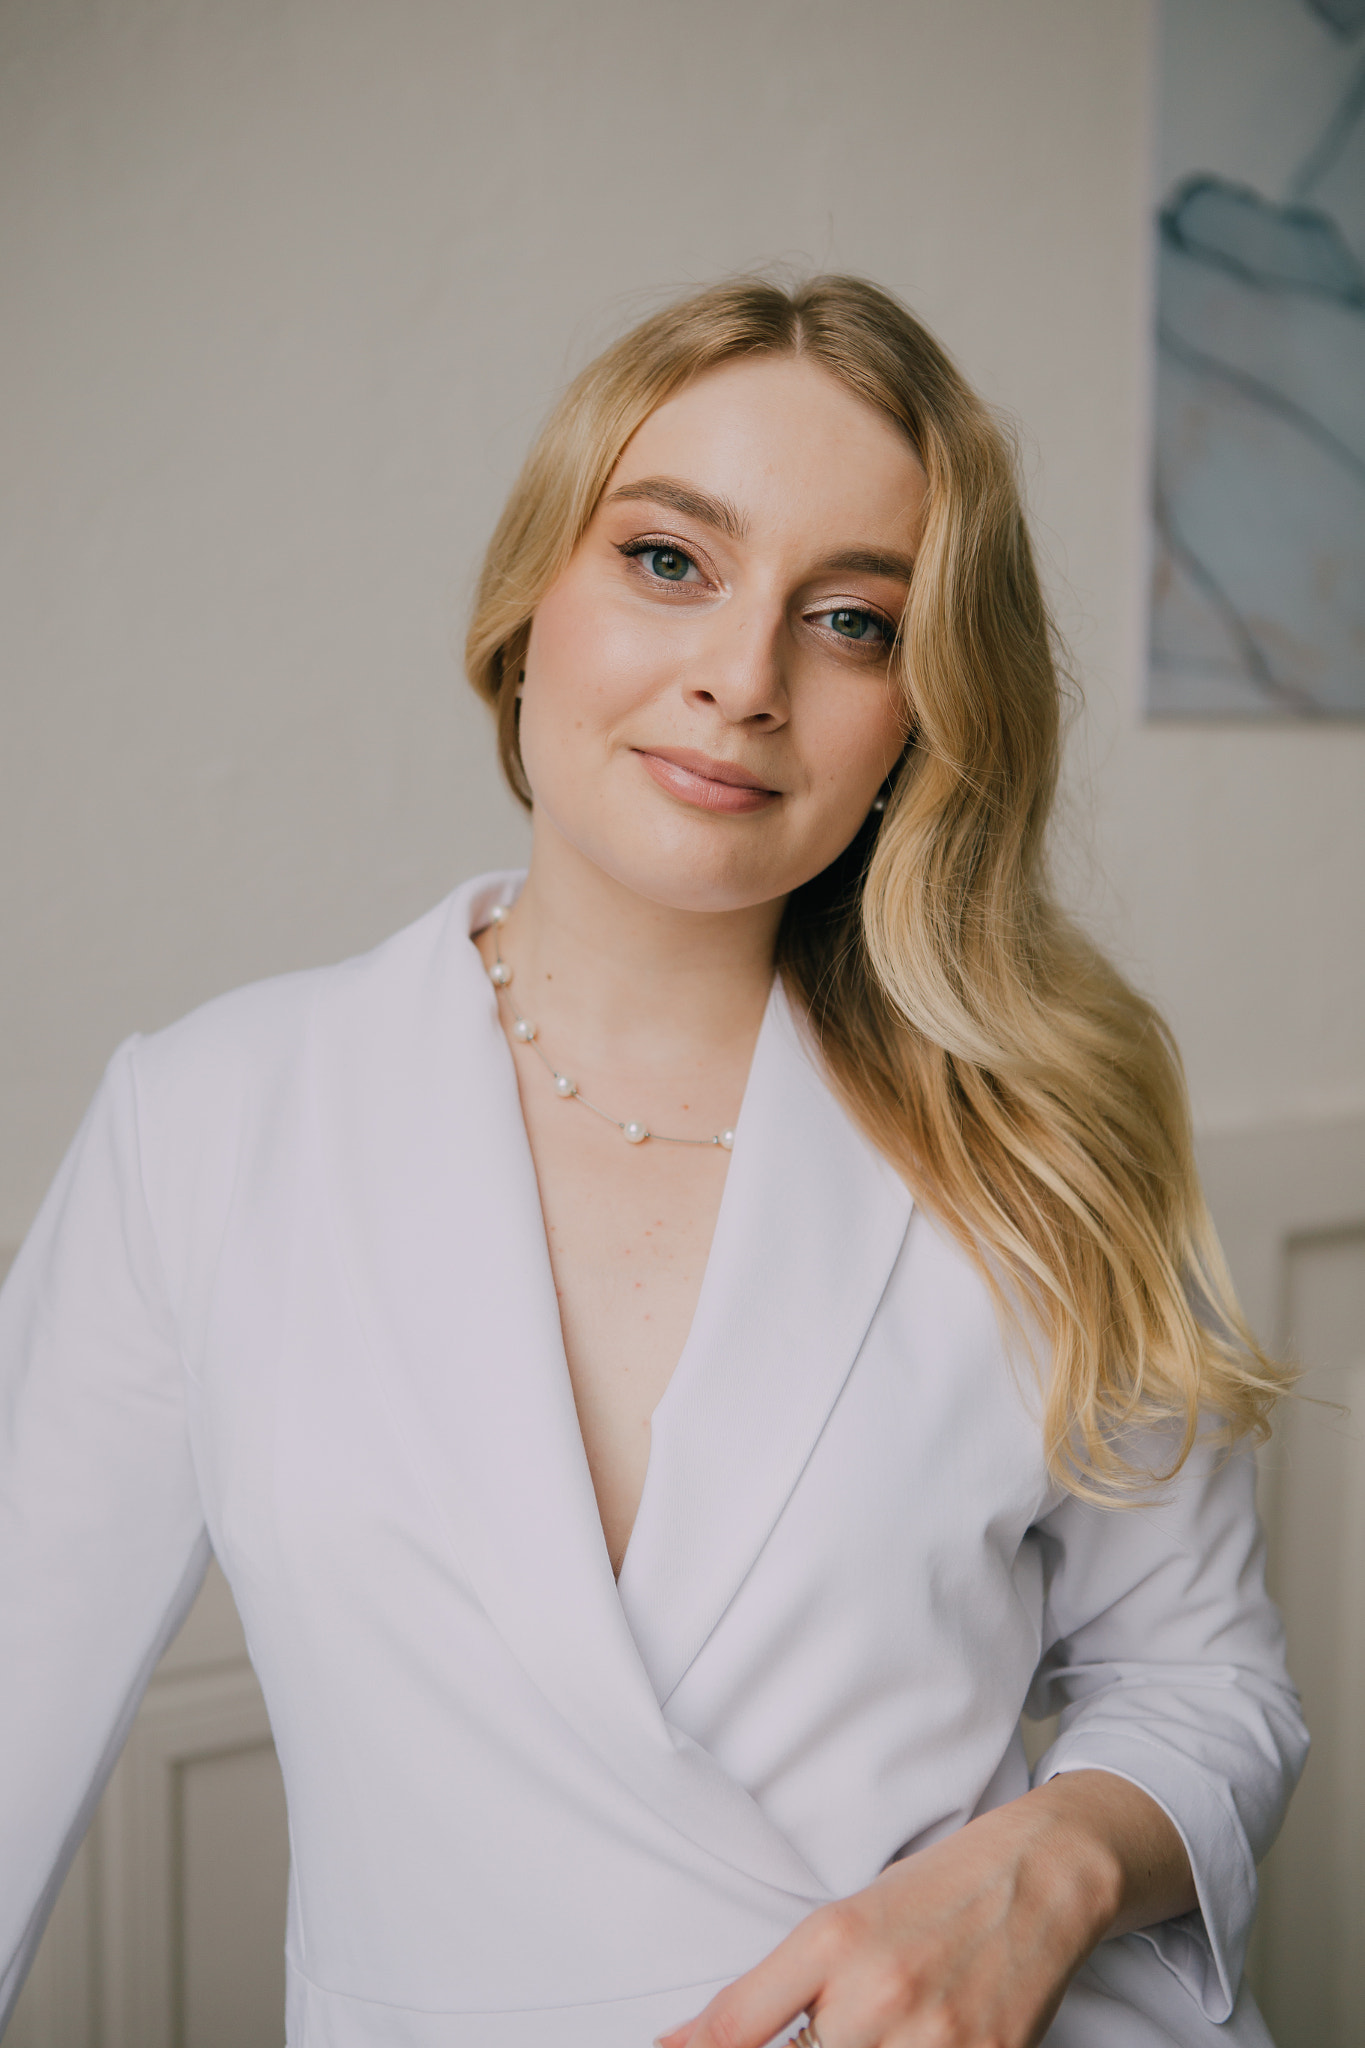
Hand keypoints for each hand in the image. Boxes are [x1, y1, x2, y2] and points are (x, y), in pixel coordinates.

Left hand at [655, 1771, 1193, 2047]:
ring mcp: (936, 2037)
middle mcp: (878, 1991)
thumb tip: (689, 2041)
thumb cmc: (936, 1892)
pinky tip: (907, 2043)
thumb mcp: (842, 1920)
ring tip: (865, 2031)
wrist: (1041, 1873)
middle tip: (817, 2031)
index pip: (740, 2026)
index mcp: (832, 1940)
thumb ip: (770, 1990)